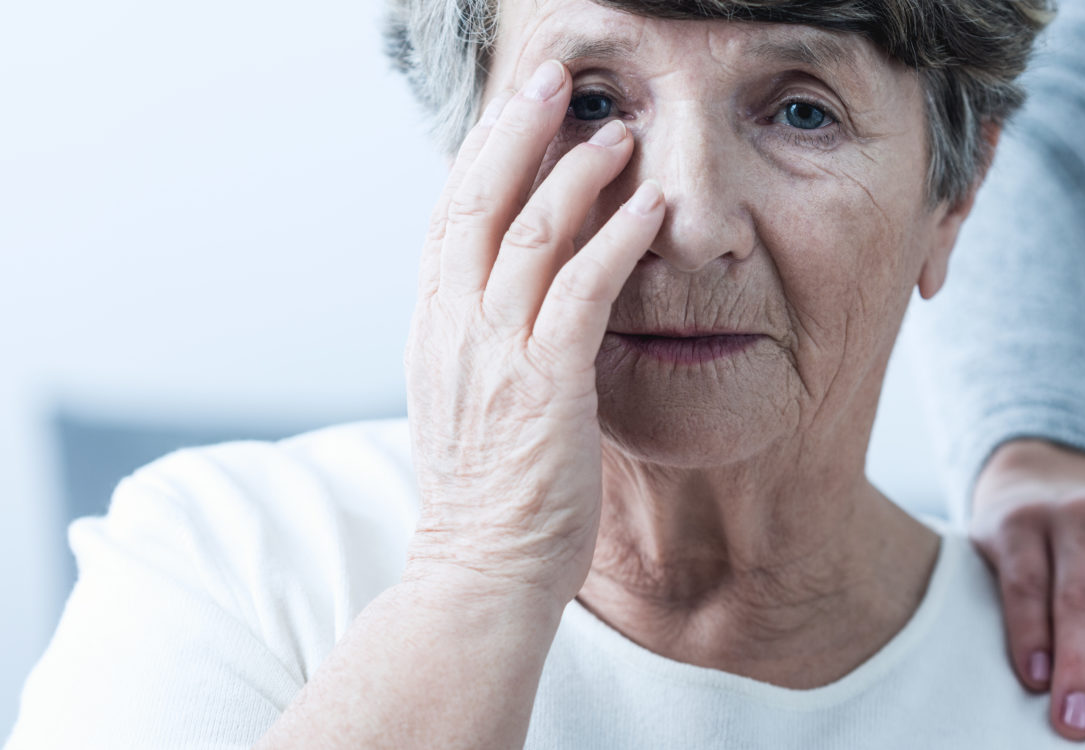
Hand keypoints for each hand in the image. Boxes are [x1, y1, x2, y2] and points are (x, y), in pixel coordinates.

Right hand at [402, 59, 665, 606]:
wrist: (479, 572)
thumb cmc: (487, 495)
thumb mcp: (464, 399)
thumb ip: (480, 337)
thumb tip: (506, 290)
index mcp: (434, 328)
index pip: (450, 216)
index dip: (483, 152)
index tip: (516, 106)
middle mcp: (454, 328)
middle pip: (478, 200)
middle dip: (516, 129)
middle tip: (554, 75)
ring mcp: (495, 353)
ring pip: (529, 232)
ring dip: (576, 172)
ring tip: (618, 129)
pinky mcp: (545, 385)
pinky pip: (581, 291)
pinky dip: (617, 240)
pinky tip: (650, 207)